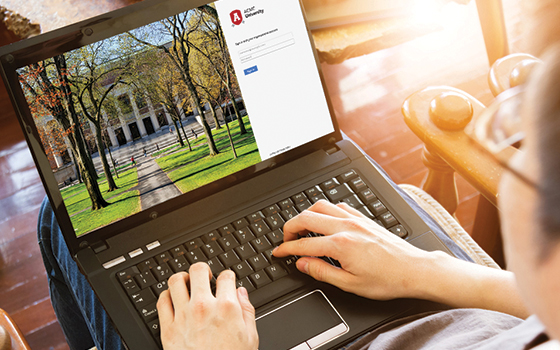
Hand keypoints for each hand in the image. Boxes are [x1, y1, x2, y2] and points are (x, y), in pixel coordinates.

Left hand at [157, 263, 258, 349]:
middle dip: (203, 270)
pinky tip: (172, 299)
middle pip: (198, 270)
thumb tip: (241, 293)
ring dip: (182, 278)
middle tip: (204, 276)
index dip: (227, 276)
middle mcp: (203, 307)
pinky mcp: (168, 329)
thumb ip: (246, 311)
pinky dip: (166, 296)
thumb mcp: (250, 337)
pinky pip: (161, 301)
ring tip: (186, 282)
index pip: (226, 276)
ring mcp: (183, 316)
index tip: (225, 280)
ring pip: (176, 281)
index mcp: (227, 308)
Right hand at [273, 200, 440, 300]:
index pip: (303, 244)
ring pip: (321, 206)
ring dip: (305, 215)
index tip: (278, 252)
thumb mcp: (350, 284)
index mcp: (340, 245)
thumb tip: (302, 264)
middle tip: (285, 239)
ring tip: (301, 228)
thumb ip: (322, 272)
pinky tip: (325, 220)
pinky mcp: (364, 218)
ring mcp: (356, 219)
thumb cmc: (387, 279)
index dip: (286, 248)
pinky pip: (338, 206)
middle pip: (306, 217)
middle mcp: (346, 227)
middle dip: (290, 227)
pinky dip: (325, 210)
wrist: (414, 270)